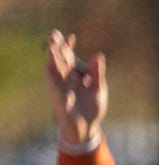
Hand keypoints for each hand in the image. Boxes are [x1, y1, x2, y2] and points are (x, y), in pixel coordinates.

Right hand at [44, 30, 105, 145]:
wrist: (88, 127)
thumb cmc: (93, 109)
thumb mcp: (99, 88)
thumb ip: (97, 73)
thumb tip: (99, 55)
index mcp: (76, 76)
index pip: (71, 58)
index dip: (69, 47)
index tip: (71, 37)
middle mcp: (67, 79)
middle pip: (60, 59)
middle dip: (57, 47)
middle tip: (54, 33)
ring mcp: (60, 86)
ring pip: (54, 67)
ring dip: (52, 55)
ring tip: (51, 43)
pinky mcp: (57, 94)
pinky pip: (52, 81)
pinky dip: (50, 71)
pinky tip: (49, 61)